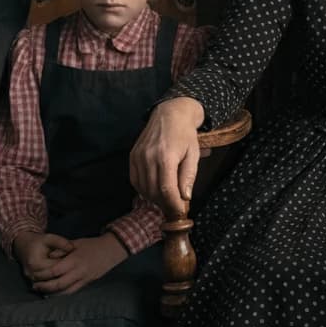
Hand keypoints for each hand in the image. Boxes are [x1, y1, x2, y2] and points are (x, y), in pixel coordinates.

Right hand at [12, 231, 74, 281]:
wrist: (23, 244)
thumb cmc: (38, 241)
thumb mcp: (50, 238)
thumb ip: (61, 242)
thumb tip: (72, 248)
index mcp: (36, 263)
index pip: (54, 269)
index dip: (65, 266)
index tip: (74, 263)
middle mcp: (31, 273)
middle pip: (51, 278)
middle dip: (62, 274)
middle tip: (73, 271)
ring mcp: (30, 278)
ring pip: (46, 284)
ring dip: (57, 280)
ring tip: (69, 276)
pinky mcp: (31, 280)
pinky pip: (42, 285)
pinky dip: (51, 282)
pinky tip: (60, 279)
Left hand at [30, 234, 128, 295]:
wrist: (112, 250)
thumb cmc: (93, 244)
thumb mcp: (76, 243)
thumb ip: (61, 250)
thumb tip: (48, 257)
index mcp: (75, 260)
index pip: (55, 270)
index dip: (43, 275)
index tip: (34, 274)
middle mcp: (79, 271)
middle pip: (58, 284)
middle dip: (44, 287)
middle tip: (35, 286)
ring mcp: (84, 279)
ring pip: (65, 291)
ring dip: (52, 293)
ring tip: (42, 292)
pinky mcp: (87, 283)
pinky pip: (72, 292)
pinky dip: (62, 294)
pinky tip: (55, 294)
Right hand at [129, 96, 205, 213]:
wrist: (170, 114)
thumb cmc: (185, 134)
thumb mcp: (193, 154)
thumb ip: (188, 176)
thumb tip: (185, 198)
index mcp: (166, 157)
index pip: (167, 189)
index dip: (173, 204)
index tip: (180, 212)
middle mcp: (148, 157)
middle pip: (153, 191)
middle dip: (165, 203)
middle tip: (174, 208)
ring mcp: (138, 157)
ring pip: (143, 188)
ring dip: (154, 198)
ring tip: (166, 199)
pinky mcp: (132, 156)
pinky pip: (135, 180)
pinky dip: (144, 189)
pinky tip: (154, 190)